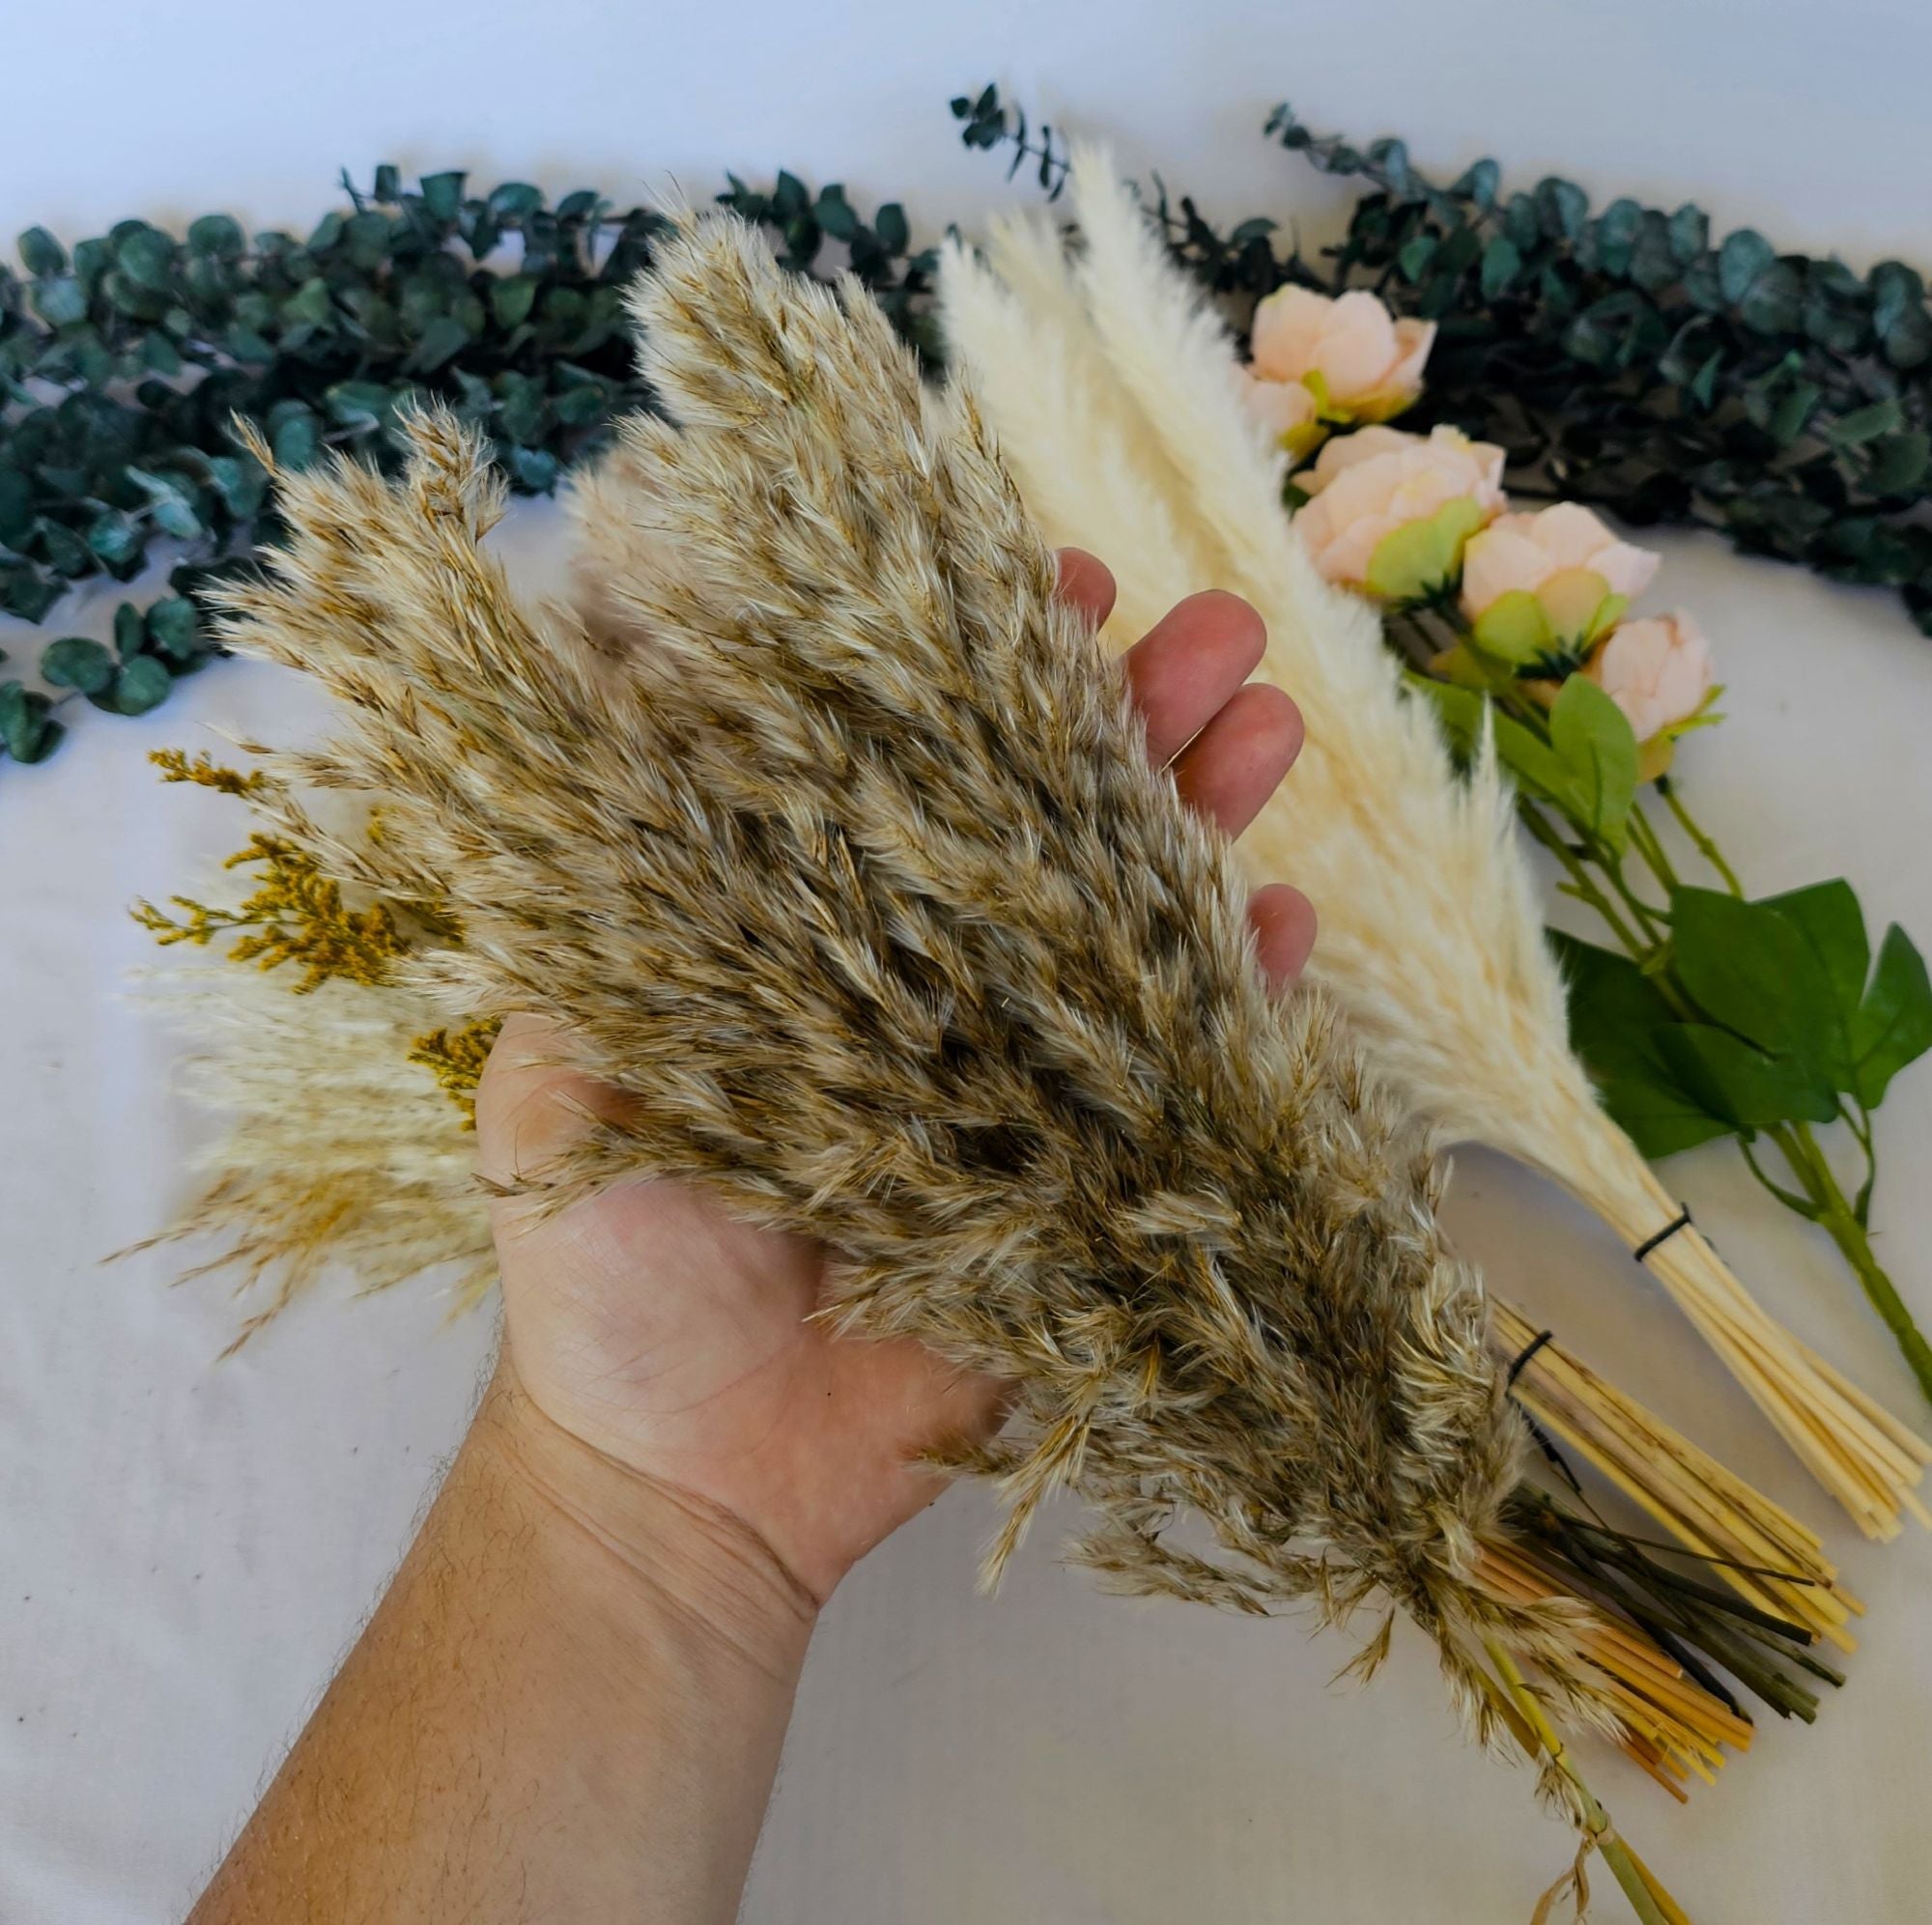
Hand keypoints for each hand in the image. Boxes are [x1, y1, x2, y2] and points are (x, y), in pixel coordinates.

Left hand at [474, 554, 1313, 1607]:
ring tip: (1267, 713)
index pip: (904, 779)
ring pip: (1131, 922)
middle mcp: (931, 987)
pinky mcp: (1093, 1184)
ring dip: (1203, 815)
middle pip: (1039, 826)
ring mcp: (1025, 1079)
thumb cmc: (609, 1279)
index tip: (1035, 591)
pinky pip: (1192, 1074)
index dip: (969, 682)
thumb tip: (623, 738)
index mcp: (815, 945)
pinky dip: (1245, 996)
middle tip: (1208, 626)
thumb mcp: (566, 1084)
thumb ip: (603, 934)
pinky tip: (1284, 916)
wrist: (692, 1483)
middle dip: (1126, 716)